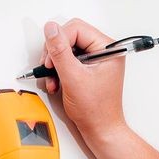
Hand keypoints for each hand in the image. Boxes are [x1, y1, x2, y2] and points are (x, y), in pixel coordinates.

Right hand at [40, 18, 126, 140]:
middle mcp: (104, 51)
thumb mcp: (73, 77)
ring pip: (66, 49)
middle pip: (70, 36)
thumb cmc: (96, 109)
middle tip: (49, 68)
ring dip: (55, 64)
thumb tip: (51, 28)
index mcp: (109, 49)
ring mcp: (96, 60)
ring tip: (53, 80)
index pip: (77, 28)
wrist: (100, 129)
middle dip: (55, 53)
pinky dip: (58, 71)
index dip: (59, 41)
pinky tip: (56, 83)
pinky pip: (68, 60)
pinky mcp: (88, 69)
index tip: (51, 59)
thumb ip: (60, 51)